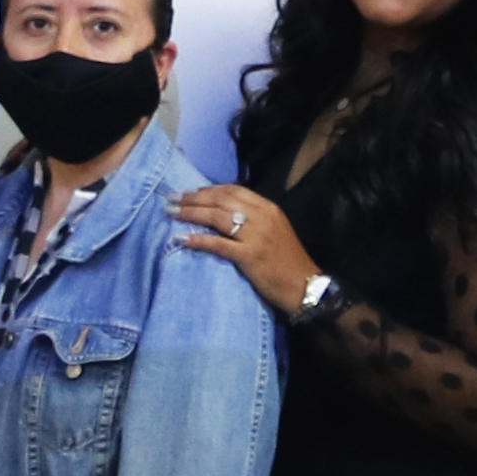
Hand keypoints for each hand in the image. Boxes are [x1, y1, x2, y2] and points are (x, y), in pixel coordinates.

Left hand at [175, 184, 322, 314]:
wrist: (305, 285)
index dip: (208, 190)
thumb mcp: (274, 230)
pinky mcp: (250, 255)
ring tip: (171, 213)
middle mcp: (262, 216)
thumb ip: (252, 218)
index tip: (189, 192)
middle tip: (172, 198)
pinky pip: (218, 244)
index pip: (233, 190)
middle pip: (221, 200)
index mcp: (267, 208)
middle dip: (193, 198)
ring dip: (191, 213)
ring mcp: (256, 235)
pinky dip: (198, 240)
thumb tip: (222, 212)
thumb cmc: (286, 261)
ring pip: (217, 217)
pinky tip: (181, 239)